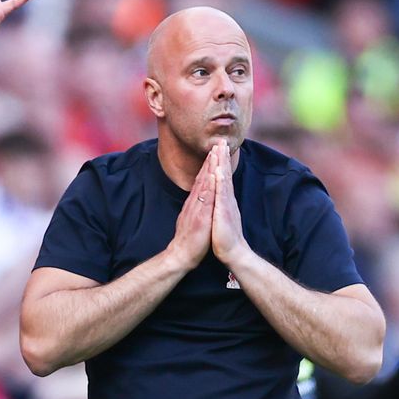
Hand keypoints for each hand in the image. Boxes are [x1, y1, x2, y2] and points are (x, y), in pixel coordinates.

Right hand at [165, 148, 216, 272]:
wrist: (181, 255)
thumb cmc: (189, 239)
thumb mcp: (192, 218)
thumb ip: (196, 206)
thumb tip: (200, 198)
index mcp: (195, 202)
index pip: (203, 179)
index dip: (209, 164)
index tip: (215, 151)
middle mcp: (195, 202)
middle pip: (203, 177)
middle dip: (211, 160)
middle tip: (217, 144)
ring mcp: (197, 208)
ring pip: (204, 184)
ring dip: (210, 168)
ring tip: (216, 154)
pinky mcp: (199, 217)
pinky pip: (205, 199)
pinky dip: (210, 186)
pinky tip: (214, 176)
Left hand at [210, 141, 249, 267]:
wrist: (231, 252)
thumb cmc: (223, 235)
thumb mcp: (219, 215)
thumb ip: (220, 204)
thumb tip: (219, 195)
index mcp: (223, 199)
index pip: (221, 177)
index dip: (220, 162)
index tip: (218, 147)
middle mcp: (226, 199)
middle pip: (224, 174)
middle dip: (222, 157)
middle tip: (221, 140)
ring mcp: (225, 204)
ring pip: (223, 180)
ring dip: (222, 164)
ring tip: (220, 149)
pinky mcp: (223, 212)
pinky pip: (221, 194)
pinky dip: (220, 182)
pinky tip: (218, 171)